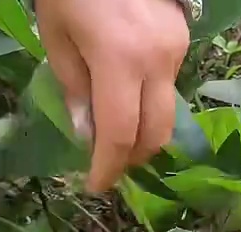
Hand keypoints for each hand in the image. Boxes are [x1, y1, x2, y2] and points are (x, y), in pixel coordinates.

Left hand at [35, 0, 189, 191]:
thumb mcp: (57, 37)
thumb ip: (74, 90)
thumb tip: (89, 135)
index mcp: (120, 60)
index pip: (120, 134)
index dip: (109, 167)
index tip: (95, 185)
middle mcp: (158, 60)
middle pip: (155, 132)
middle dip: (131, 158)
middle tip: (107, 166)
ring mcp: (176, 49)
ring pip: (165, 110)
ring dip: (140, 131)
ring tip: (113, 133)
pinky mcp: (183, 38)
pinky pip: (167, 85)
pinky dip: (147, 102)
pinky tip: (125, 95)